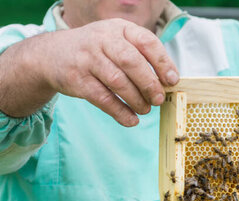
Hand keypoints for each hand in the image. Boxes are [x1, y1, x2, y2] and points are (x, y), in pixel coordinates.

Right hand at [40, 18, 178, 125]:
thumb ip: (141, 56)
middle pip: (131, 62)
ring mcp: (87, 59)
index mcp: (119, 28)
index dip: (163, 63)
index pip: (146, 42)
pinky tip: (131, 120)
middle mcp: (102, 40)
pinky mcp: (76, 79)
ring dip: (136, 100)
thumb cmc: (97, 51)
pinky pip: (103, 99)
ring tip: (146, 109)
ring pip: (117, 82)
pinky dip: (120, 112)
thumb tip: (168, 82)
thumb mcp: (118, 42)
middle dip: (149, 84)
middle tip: (158, 99)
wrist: (52, 54)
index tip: (172, 81)